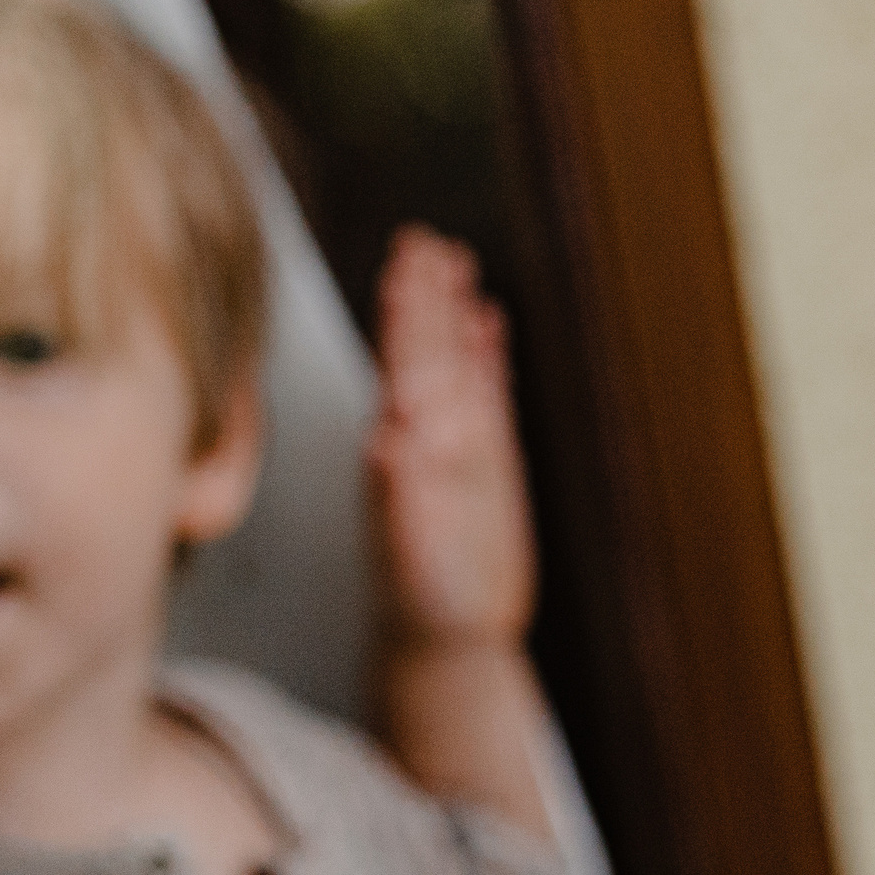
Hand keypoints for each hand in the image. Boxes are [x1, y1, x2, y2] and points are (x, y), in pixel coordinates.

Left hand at [368, 226, 536, 655]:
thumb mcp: (409, 553)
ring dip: (452, 311)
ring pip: (456, 361)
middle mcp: (427, 435)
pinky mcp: (488, 462)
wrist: (445, 636)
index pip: (403, 364)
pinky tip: (488, 319)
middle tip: (420, 239)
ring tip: (452, 258)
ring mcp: (457, 444)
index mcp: (403, 448)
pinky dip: (488, 355)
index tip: (403, 265)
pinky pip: (489, 395)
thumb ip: (398, 497)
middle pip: (426, 348)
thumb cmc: (420, 601)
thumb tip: (384, 441)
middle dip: (423, 294)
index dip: (405, 314)